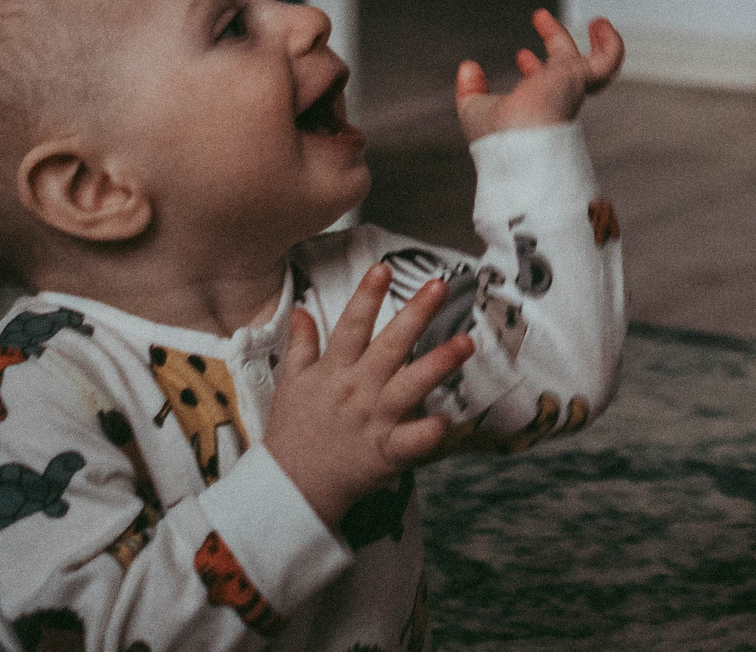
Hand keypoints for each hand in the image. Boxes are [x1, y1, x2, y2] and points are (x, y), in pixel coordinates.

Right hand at [264, 264, 472, 526]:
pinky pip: (411, 441)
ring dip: (438, 363)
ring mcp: (373, 421)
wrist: (289, 488)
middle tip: (440, 286)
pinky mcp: (385, 453)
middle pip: (389, 346)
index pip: (351, 326)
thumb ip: (300, 345)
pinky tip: (449, 419)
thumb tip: (302, 310)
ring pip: (410, 386)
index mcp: (334, 371)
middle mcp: (356, 390)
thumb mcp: (290, 383)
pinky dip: (429, 432)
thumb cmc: (292, 433)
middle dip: (415, 314)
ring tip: (466, 342)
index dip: (366, 297)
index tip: (383, 268)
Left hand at [454, 10, 624, 140]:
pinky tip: (603, 25)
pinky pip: (607, 60)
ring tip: (597, 22)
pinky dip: (610, 44)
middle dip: (554, 41)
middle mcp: (557, 99)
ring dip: (596, 44)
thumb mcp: (474, 108)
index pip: (539, 85)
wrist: (518, 147)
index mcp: (535, 108)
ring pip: (594, 66)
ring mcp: (570, 89)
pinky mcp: (581, 78)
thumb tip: (468, 68)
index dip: (532, 68)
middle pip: (564, 68)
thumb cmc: (498, 139)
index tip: (522, 55)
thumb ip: (471, 89)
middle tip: (541, 18)